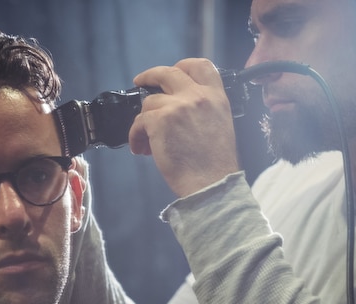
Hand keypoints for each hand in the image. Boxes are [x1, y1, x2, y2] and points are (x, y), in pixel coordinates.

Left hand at [129, 58, 239, 197]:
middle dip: (150, 76)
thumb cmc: (215, 166)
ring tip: (146, 143)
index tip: (172, 71)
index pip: (201, 66)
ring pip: (149, 104)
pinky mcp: (160, 121)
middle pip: (168, 73)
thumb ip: (202, 110)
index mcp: (216, 97)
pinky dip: (135, 136)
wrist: (211, 184)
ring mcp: (178, 106)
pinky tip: (141, 149)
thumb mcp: (220, 126)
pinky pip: (138, 122)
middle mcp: (198, 97)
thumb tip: (176, 107)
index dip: (183, 66)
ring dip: (143, 123)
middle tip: (140, 82)